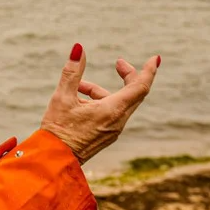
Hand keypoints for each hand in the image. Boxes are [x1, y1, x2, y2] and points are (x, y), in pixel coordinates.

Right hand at [40, 44, 160, 164]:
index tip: (155, 58)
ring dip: (102, 90)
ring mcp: (113, 130)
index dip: (149, 70)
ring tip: (79, 87)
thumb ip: (73, 71)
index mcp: (112, 110)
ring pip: (119, 103)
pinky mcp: (106, 135)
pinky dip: (100, 101)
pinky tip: (80, 101)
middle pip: (134, 94)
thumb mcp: (62, 97)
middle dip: (128, 76)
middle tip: (118, 63)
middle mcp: (118, 121)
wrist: (54, 161)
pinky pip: (111, 113)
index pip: (140, 87)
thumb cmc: (58, 130)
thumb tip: (78, 48)